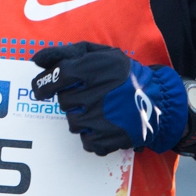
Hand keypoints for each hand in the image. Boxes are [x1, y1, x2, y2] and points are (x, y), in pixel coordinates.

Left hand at [31, 42, 187, 154]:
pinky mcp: (110, 138)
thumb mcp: (102, 55)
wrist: (159, 101)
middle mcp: (99, 93)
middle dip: (72, 99)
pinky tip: (105, 124)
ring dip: (81, 117)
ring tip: (100, 110)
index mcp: (97, 69)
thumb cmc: (125, 75)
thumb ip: (68, 53)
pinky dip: (92, 135)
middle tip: (89, 95)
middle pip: (65, 101)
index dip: (44, 84)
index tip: (40, 90)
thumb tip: (36, 59)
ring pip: (73, 123)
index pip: (59, 76)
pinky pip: (86, 141)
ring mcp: (104, 119)